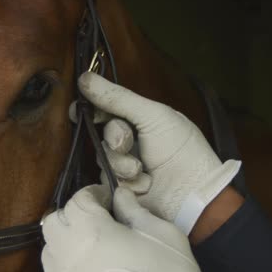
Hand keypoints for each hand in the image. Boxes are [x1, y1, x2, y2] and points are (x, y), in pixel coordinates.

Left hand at [42, 185, 226, 271]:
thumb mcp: (161, 234)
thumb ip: (135, 210)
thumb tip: (121, 196)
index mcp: (90, 229)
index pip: (79, 199)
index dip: (94, 193)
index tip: (108, 198)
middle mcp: (67, 252)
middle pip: (55, 220)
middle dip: (73, 214)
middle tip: (96, 218)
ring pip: (49, 248)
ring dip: (65, 240)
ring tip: (90, 245)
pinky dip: (64, 266)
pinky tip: (86, 270)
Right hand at [79, 72, 240, 233]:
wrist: (192, 194)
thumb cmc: (182, 150)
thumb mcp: (153, 116)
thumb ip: (117, 98)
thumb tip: (84, 78)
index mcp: (139, 119)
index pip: (105, 108)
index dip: (89, 108)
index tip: (79, 110)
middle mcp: (129, 140)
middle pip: (101, 132)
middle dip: (114, 137)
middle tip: (127, 142)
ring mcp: (124, 165)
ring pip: (102, 158)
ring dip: (121, 163)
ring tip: (141, 170)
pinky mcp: (120, 189)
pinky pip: (106, 180)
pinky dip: (125, 182)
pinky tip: (144, 184)